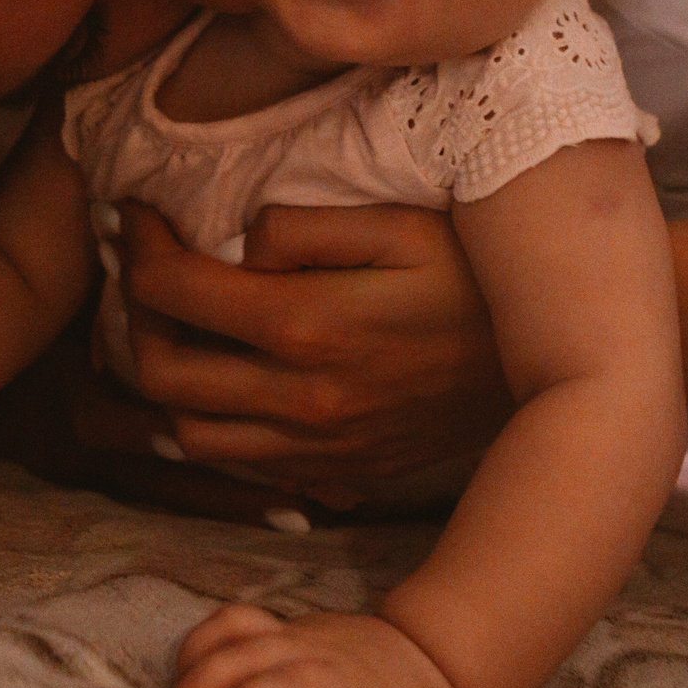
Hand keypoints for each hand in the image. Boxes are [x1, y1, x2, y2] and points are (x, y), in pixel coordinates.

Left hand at [112, 201, 512, 500]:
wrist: (556, 366)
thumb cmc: (479, 276)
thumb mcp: (403, 224)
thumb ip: (307, 227)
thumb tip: (240, 243)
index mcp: (308, 327)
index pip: (176, 292)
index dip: (136, 247)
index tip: (131, 214)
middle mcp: (301, 400)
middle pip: (163, 373)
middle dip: (132, 315)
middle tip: (140, 269)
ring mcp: (319, 447)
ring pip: (191, 434)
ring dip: (161, 383)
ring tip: (169, 327)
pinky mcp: (339, 473)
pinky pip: (243, 467)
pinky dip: (211, 428)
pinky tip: (220, 382)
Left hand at [154, 605, 474, 687]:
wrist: (444, 668)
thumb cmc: (361, 665)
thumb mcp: (310, 645)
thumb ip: (264, 655)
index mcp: (292, 634)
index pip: (232, 625)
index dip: (193, 654)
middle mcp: (310, 651)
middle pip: (244, 657)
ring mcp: (343, 681)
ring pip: (283, 685)